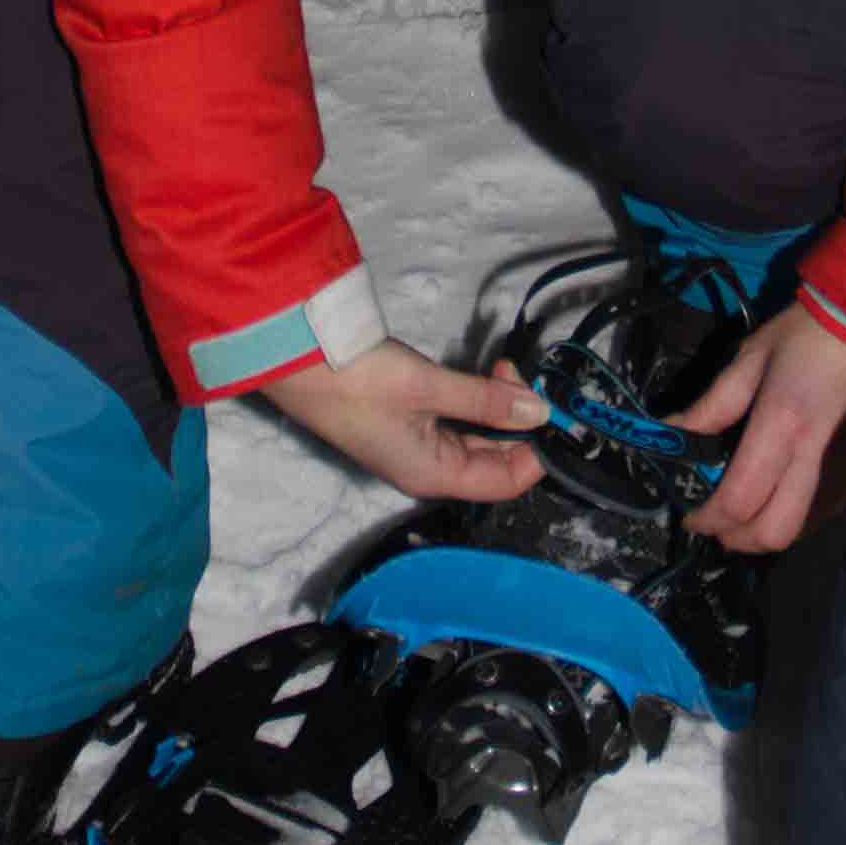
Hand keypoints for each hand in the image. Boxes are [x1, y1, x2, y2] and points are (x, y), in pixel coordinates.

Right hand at [269, 337, 548, 503]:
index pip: (505, 482)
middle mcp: (428, 468)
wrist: (296, 362)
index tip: (549, 409)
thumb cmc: (360, 380)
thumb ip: (486, 401)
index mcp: (434, 474)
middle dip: (516, 419)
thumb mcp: (428, 387)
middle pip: (493, 458)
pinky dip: (475, 400)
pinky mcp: (406, 422)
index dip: (536, 453)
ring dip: (496, 405)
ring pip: (476, 436)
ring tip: (501, 365)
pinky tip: (480, 374)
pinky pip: (456, 421)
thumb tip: (540, 412)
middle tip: (517, 372)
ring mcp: (415, 446)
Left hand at [678, 302, 845, 553]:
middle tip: (715, 521)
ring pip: (799, 529)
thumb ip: (712, 404)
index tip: (689, 515)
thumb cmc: (806, 335)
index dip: (708, 518)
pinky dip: (788, 514)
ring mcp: (843, 468)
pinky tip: (774, 492)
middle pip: (774, 532)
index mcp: (782, 424)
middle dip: (737, 539)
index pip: (740, 499)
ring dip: (763, 531)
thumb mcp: (750, 358)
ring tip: (741, 507)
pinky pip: (818, 512)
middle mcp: (815, 457)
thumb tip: (671, 432)